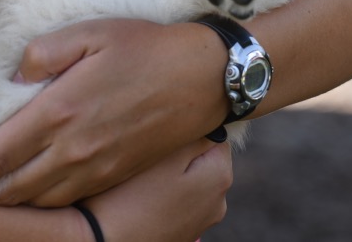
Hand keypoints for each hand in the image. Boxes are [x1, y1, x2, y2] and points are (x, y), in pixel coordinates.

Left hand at [0, 19, 227, 205]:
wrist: (203, 77)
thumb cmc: (148, 47)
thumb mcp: (92, 32)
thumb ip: (45, 51)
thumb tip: (16, 75)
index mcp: (59, 111)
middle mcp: (74, 148)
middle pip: (14, 187)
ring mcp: (98, 166)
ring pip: (42, 199)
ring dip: (13, 200)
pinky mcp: (118, 173)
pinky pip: (72, 199)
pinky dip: (47, 201)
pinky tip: (41, 190)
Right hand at [81, 140, 232, 241]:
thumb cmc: (131, 196)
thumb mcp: (164, 153)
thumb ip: (194, 133)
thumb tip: (210, 121)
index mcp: (220, 176)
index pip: (216, 136)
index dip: (188, 130)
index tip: (163, 134)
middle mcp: (219, 202)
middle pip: (204, 160)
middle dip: (181, 153)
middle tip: (148, 156)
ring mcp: (202, 221)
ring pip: (190, 181)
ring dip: (172, 175)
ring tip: (141, 179)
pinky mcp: (183, 233)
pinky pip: (179, 202)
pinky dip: (165, 196)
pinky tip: (142, 198)